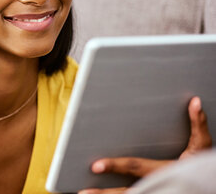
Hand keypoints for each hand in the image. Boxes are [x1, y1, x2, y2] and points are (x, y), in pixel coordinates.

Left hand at [79, 96, 212, 193]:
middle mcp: (158, 185)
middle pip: (127, 191)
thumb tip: (194, 102)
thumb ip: (197, 126)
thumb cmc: (203, 168)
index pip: (136, 167)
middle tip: (83, 192)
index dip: (116, 165)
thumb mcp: (202, 148)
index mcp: (165, 170)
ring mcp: (157, 193)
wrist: (208, 188)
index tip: (96, 165)